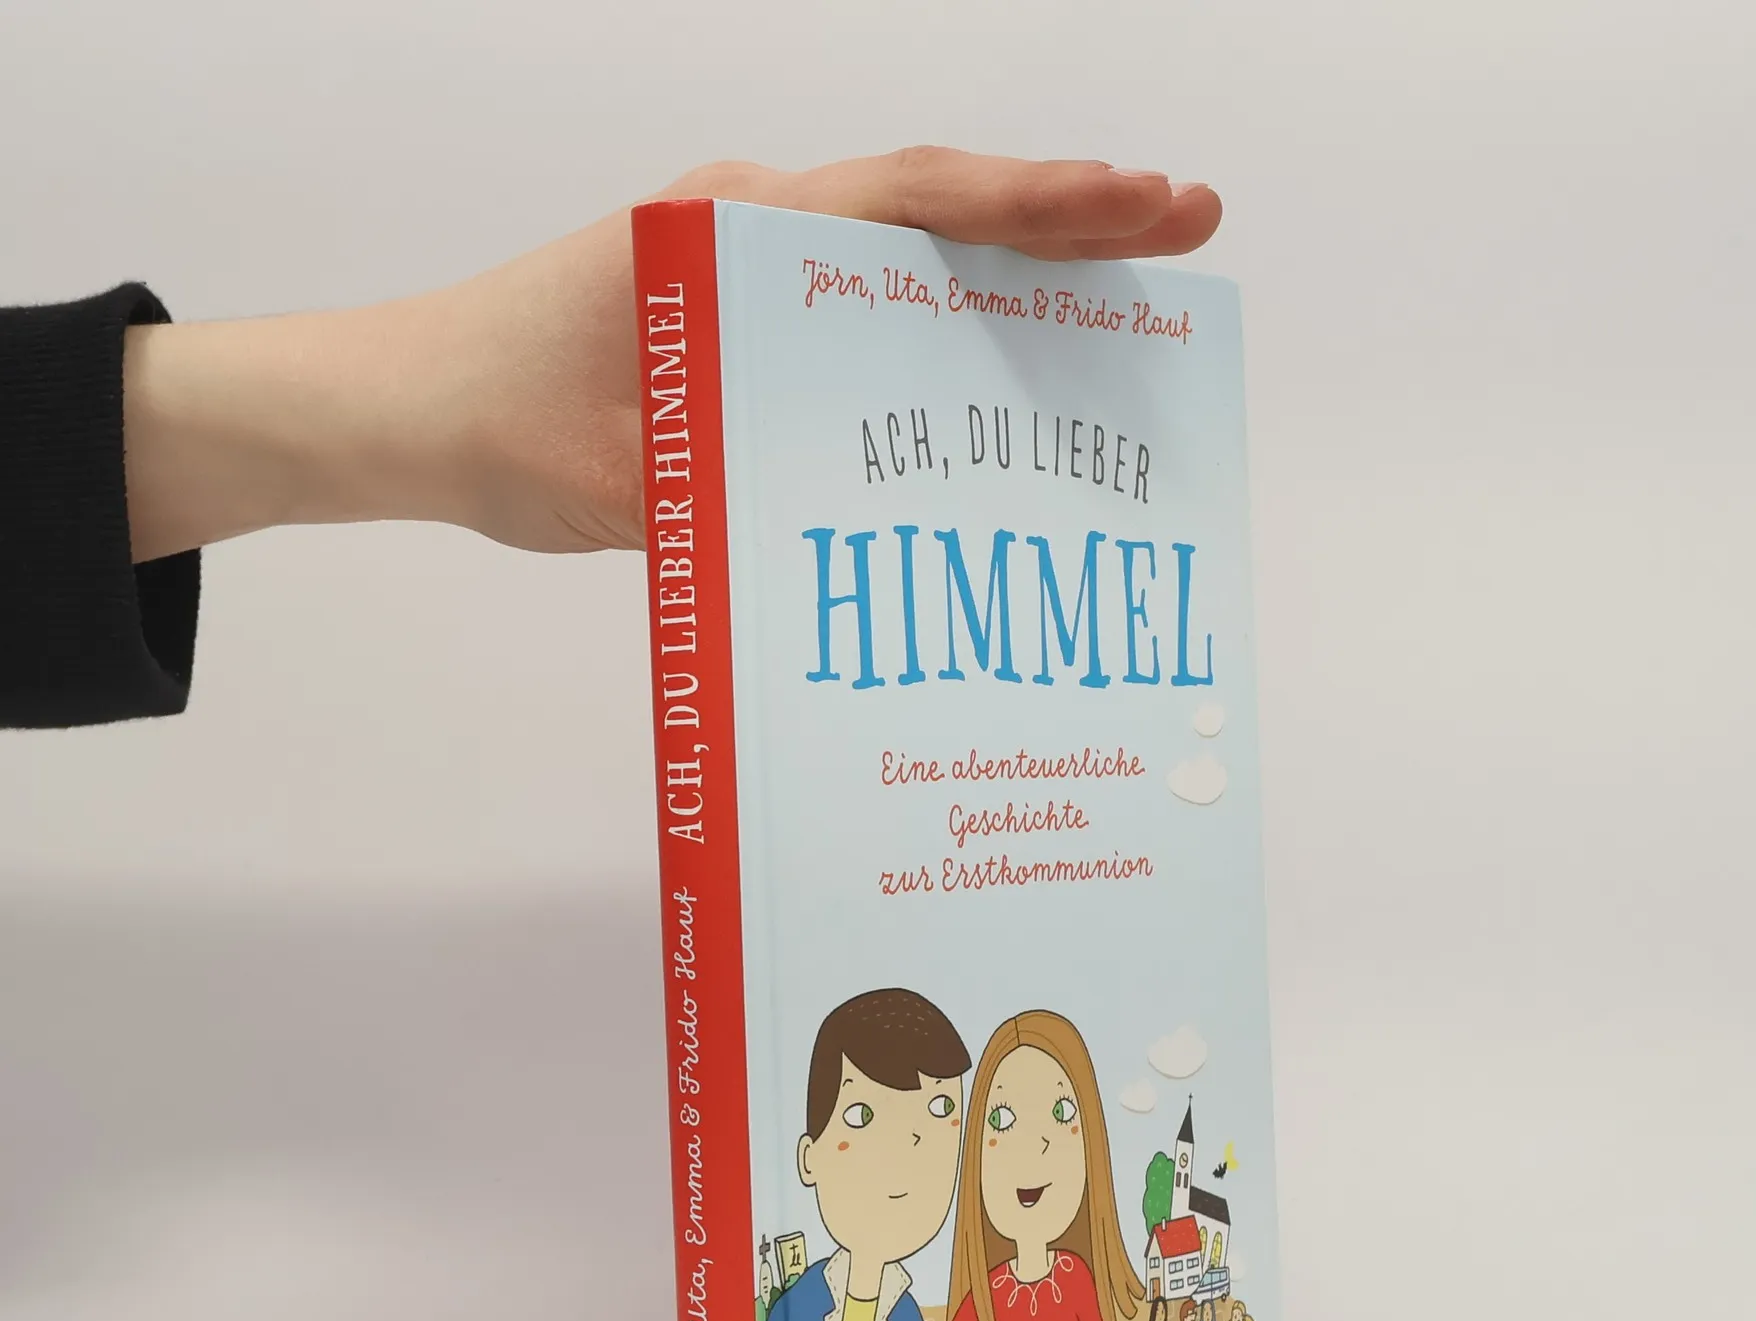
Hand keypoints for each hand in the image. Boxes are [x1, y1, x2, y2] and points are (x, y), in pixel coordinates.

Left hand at [124, 148, 1222, 562]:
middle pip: (939, 203)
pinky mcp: (737, 316)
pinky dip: (947, 312)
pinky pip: (866, 301)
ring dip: (1021, 260)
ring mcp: (746, 264)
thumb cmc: (494, 423)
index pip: (916, 196)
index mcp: (730, 230)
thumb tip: (882, 525)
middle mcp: (751, 224)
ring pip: (911, 247)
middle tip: (1192, 224)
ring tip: (1135, 284)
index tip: (1146, 202)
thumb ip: (745, 482)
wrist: (399, 409)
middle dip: (1071, 214)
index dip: (1040, 204)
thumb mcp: (628, 475)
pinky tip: (1005, 353)